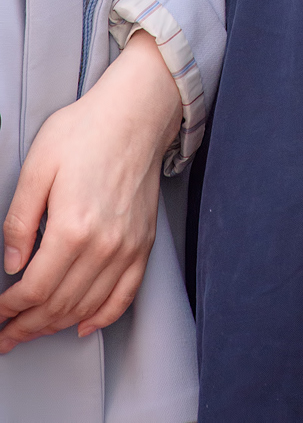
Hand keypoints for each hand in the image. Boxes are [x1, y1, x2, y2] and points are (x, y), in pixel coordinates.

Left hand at [0, 30, 181, 348]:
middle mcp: (104, 245)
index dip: (10, 309)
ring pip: (87, 307)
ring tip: (34, 331)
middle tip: (8, 335)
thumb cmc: (89, 130)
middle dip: (27, 327)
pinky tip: (84, 325)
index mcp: (73, 227)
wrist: (136, 113)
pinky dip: (102, 317)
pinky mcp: (143, 243)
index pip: (34, 289)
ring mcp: (127, 247)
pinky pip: (125, 296)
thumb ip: (20, 220)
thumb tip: (13, 264)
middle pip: (59, 305)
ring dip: (56, 326)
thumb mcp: (38, 166)